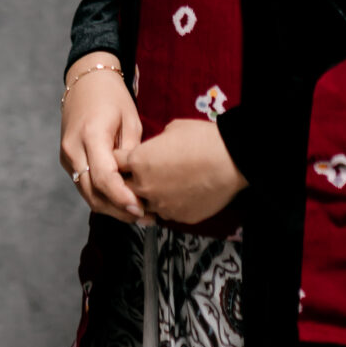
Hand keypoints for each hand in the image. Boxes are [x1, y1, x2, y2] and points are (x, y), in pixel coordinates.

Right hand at [61, 56, 144, 222]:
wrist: (86, 82)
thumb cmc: (113, 98)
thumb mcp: (130, 121)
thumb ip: (132, 154)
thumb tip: (140, 184)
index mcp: (91, 135)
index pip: (104, 178)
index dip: (122, 198)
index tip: (140, 209)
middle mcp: (73, 149)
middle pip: (93, 193)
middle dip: (118, 210)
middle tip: (146, 217)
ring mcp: (67, 157)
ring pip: (87, 194)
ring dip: (111, 208)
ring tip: (138, 214)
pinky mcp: (67, 161)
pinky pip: (84, 186)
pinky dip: (102, 197)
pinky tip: (122, 200)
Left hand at [118, 116, 246, 227]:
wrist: (230, 160)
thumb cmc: (202, 138)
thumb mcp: (172, 129)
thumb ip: (155, 143)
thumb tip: (156, 148)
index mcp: (138, 161)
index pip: (115, 163)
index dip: (120, 159)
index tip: (124, 158)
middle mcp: (144, 187)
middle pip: (123, 189)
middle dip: (129, 182)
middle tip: (142, 174)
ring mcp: (161, 205)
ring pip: (144, 205)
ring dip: (148, 197)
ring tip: (163, 186)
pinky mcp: (177, 217)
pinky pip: (166, 213)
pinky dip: (170, 205)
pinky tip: (181, 194)